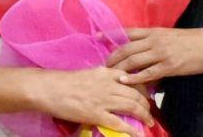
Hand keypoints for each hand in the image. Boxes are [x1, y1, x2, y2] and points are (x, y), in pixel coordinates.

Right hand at [34, 67, 152, 136]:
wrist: (51, 88)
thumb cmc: (66, 81)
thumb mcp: (89, 73)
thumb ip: (104, 78)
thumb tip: (115, 85)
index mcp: (106, 72)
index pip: (132, 78)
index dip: (142, 87)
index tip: (147, 94)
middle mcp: (109, 85)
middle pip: (135, 94)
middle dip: (146, 103)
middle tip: (150, 110)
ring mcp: (103, 100)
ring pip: (131, 106)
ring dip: (144, 115)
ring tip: (149, 121)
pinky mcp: (96, 115)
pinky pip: (119, 123)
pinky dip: (132, 129)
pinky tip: (139, 134)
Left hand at [106, 28, 202, 84]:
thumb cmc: (187, 40)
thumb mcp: (167, 35)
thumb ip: (152, 39)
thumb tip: (137, 46)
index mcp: (153, 32)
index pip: (127, 32)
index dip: (111, 34)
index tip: (97, 36)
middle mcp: (154, 40)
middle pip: (127, 48)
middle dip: (113, 57)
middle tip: (103, 65)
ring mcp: (161, 53)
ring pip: (134, 60)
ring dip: (120, 68)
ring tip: (110, 74)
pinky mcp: (168, 66)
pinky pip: (148, 73)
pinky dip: (135, 78)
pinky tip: (125, 81)